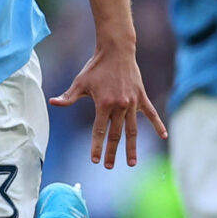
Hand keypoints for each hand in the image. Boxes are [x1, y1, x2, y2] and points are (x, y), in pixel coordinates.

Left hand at [52, 45, 165, 168]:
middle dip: (112, 152)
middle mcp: (120, 106)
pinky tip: (164, 136)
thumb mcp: (80, 82)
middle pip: (115, 134)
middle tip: (109, 166)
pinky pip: (151, 114)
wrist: (116, 50)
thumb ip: (68, 97)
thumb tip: (52, 102)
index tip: (95, 160)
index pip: (99, 131)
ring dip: (132, 147)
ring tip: (132, 163)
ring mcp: (133, 103)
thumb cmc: (96, 67)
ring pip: (132, 129)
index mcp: (104, 104)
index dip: (96, 146)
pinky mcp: (141, 97)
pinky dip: (158, 125)